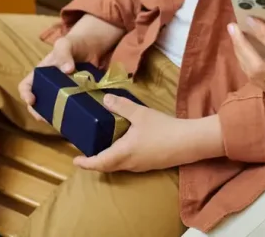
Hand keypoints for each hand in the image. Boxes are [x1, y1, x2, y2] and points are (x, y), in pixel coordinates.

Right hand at [18, 16, 118, 120]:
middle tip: (46, 119)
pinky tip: (77, 119)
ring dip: (55, 118)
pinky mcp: (76, 97)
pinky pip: (71, 109)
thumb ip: (63, 52)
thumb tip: (67, 70)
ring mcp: (63, 93)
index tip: (32, 101)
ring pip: (54, 109)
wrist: (93, 46)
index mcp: (41, 74)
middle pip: (38, 103)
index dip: (25, 95)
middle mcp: (49, 86)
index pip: (26, 86)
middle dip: (39, 113)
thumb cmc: (74, 43)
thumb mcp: (65, 44)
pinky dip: (72, 116)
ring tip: (61, 123)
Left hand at [73, 96, 223, 172]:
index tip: (75, 160)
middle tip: (86, 153)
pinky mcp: (150, 164)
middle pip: (107, 166)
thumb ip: (122, 106)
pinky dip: (121, 157)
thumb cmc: (163, 129)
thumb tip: (105, 98)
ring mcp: (140, 166)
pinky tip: (124, 145)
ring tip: (103, 147)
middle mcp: (129, 164)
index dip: (85, 163)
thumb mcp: (140, 114)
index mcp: (123, 153)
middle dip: (95, 162)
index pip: (99, 163)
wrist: (189, 142)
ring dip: (108, 160)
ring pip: (119, 166)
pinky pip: (129, 164)